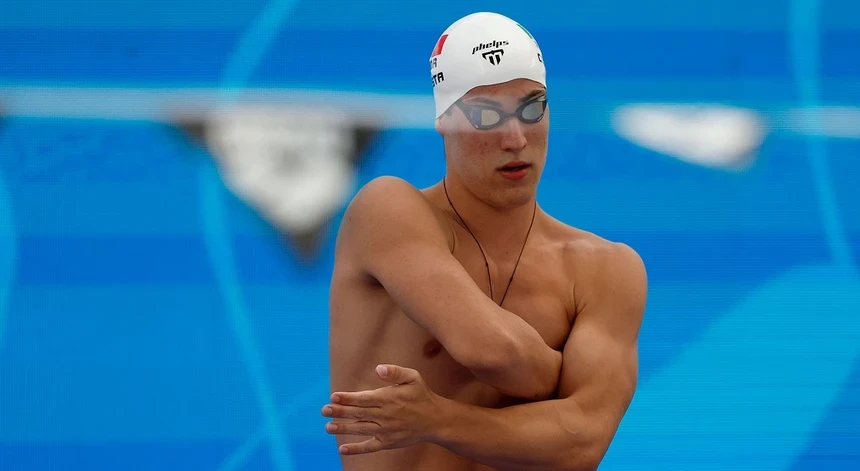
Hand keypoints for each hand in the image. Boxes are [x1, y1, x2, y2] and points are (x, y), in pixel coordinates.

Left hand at [322, 364, 445, 454]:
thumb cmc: (422, 396)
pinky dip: (356, 449)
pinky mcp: (388, 442)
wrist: (435, 420)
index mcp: (388, 399)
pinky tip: (342, 449)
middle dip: (340, 412)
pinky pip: (370, 447)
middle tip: (324, 410)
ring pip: (361, 429)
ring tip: (328, 427)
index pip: (363, 399)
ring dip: (343, 428)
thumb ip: (395, 372)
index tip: (334, 397)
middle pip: (358, 414)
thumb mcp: (413, 377)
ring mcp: (386, 430)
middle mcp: (385, 415)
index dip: (348, 398)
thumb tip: (378, 369)